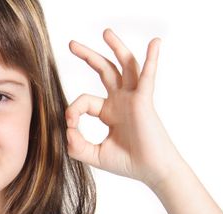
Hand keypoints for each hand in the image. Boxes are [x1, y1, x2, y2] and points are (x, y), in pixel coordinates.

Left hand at [66, 28, 183, 188]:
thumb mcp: (94, 155)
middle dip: (87, 56)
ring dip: (116, 47)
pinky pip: (147, 76)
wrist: (152, 172)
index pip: (84, 102)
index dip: (72, 110)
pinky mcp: (144, 101)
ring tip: (105, 32)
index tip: (70, 125)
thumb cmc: (128, 163)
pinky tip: (155, 43)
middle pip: (104, 71)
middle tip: (71, 44)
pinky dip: (152, 59)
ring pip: (124, 66)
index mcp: (109, 112)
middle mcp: (121, 101)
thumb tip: (67, 130)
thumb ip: (76, 145)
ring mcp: (133, 99)